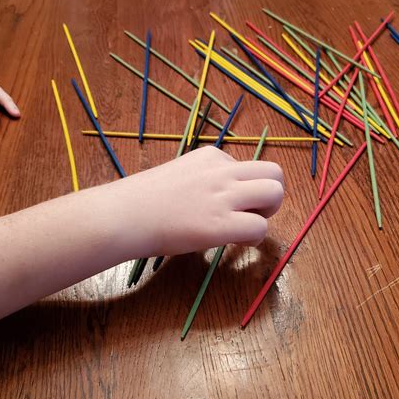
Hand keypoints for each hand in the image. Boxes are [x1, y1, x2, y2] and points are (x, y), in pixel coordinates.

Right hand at [115, 145, 284, 256]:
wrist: (122, 215)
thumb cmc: (142, 200)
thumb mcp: (179, 174)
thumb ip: (204, 180)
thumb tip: (221, 197)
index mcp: (211, 156)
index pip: (249, 167)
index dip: (245, 189)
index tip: (227, 204)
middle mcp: (222, 171)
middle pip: (274, 173)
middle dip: (270, 196)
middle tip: (250, 213)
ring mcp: (222, 196)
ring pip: (275, 194)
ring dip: (267, 214)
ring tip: (244, 226)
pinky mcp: (219, 225)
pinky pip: (260, 228)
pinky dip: (254, 238)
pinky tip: (235, 242)